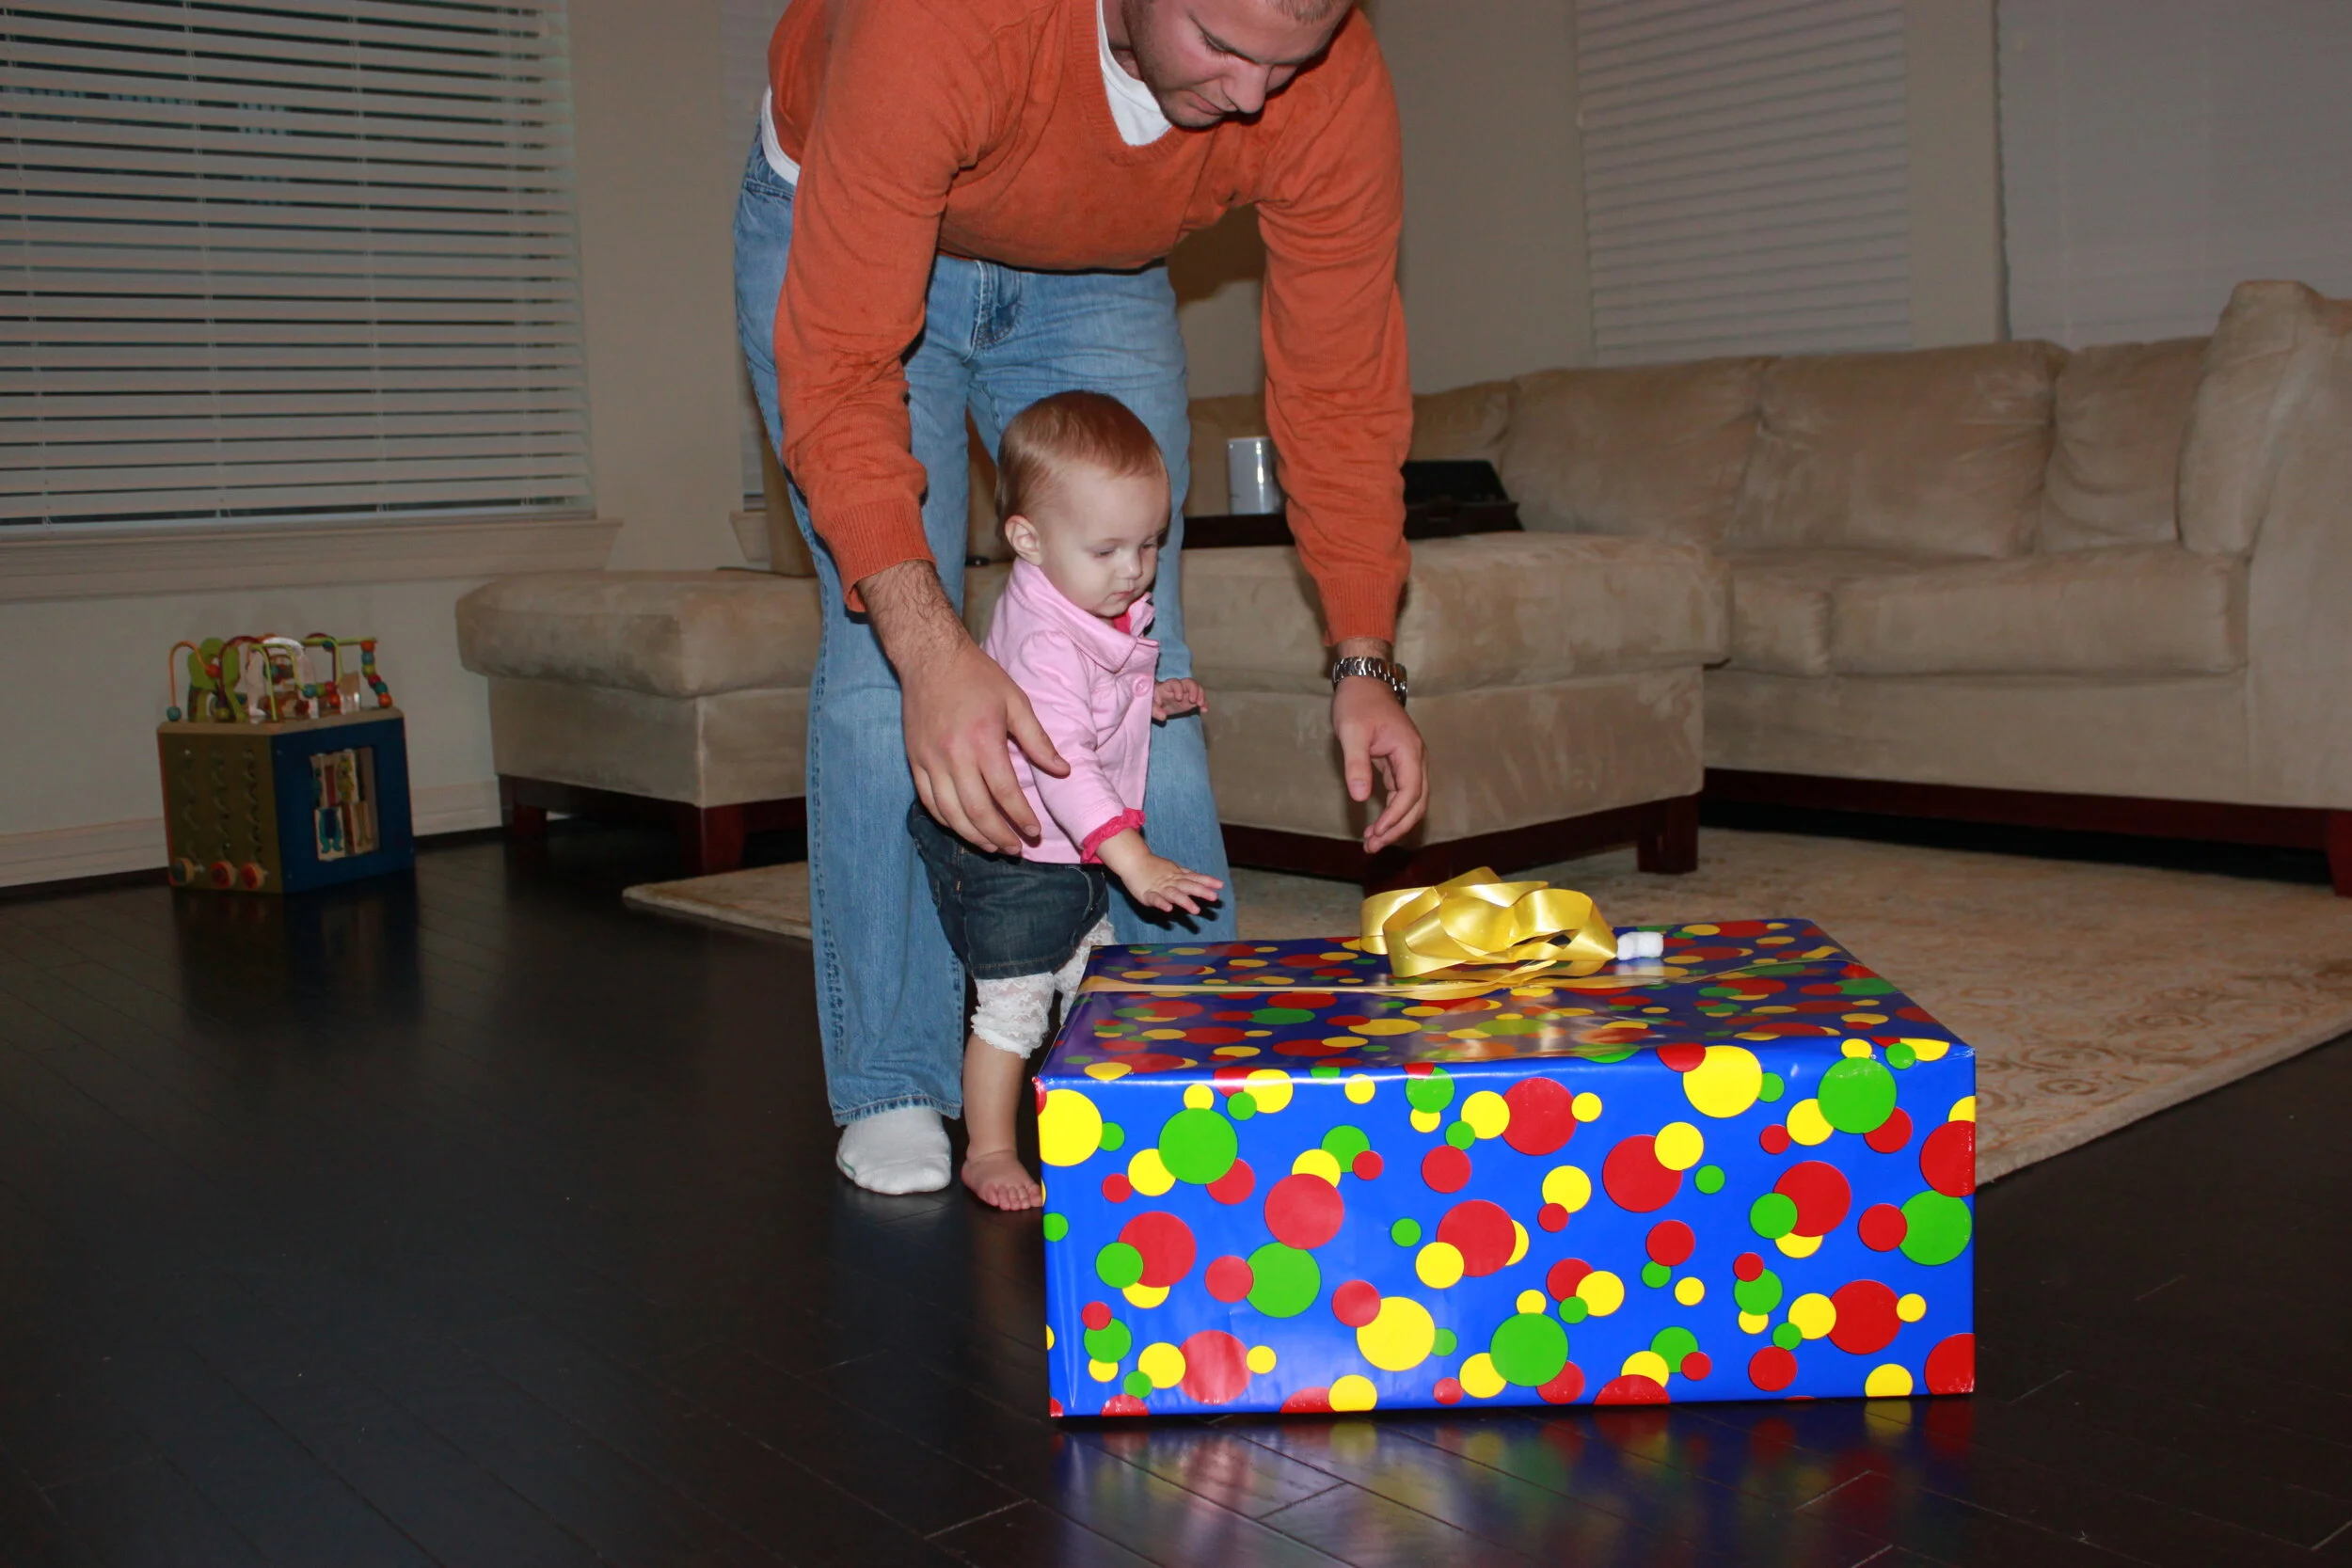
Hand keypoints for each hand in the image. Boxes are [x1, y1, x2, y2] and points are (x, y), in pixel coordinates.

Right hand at [860, 560, 1067, 853]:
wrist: (930, 657)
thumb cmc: (977, 677)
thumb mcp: (1016, 701)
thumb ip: (1039, 740)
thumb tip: (1063, 771)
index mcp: (983, 740)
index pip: (1004, 793)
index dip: (1021, 818)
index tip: (1034, 832)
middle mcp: (953, 756)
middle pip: (976, 812)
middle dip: (999, 837)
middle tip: (1017, 849)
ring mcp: (930, 761)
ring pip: (950, 814)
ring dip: (973, 837)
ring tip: (994, 847)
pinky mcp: (915, 761)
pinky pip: (928, 802)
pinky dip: (946, 820)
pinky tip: (963, 827)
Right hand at [1094, 830, 1223, 915]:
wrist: (1132, 861)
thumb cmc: (1154, 867)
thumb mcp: (1174, 869)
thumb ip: (1188, 875)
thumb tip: (1205, 881)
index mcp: (1178, 876)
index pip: (1195, 878)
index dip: (1208, 881)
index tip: (1220, 885)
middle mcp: (1171, 881)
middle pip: (1188, 886)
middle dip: (1201, 891)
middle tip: (1215, 898)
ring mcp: (1159, 888)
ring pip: (1174, 894)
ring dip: (1185, 901)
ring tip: (1196, 910)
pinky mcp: (1147, 894)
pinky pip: (1155, 899)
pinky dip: (1161, 903)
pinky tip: (1168, 909)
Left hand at [1152, 677, 1205, 721]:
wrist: (1157, 703)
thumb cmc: (1152, 702)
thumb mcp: (1150, 706)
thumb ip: (1155, 710)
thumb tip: (1163, 717)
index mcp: (1167, 686)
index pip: (1174, 682)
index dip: (1178, 688)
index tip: (1179, 698)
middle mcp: (1178, 686)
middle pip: (1189, 682)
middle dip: (1193, 690)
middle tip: (1193, 701)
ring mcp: (1186, 692)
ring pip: (1197, 687)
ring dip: (1201, 695)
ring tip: (1201, 705)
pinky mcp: (1191, 699)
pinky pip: (1200, 697)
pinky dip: (1204, 702)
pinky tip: (1204, 710)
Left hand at [1331, 639, 1427, 853]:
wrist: (1364, 682)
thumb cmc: (1358, 703)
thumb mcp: (1352, 733)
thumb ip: (1357, 765)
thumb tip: (1362, 798)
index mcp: (1409, 750)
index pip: (1410, 793)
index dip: (1395, 817)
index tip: (1377, 833)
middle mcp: (1416, 758)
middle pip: (1417, 802)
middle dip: (1398, 827)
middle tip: (1372, 846)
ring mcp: (1410, 761)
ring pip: (1412, 801)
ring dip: (1396, 823)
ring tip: (1372, 842)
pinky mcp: (1400, 763)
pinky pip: (1403, 793)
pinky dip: (1392, 811)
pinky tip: (1377, 825)